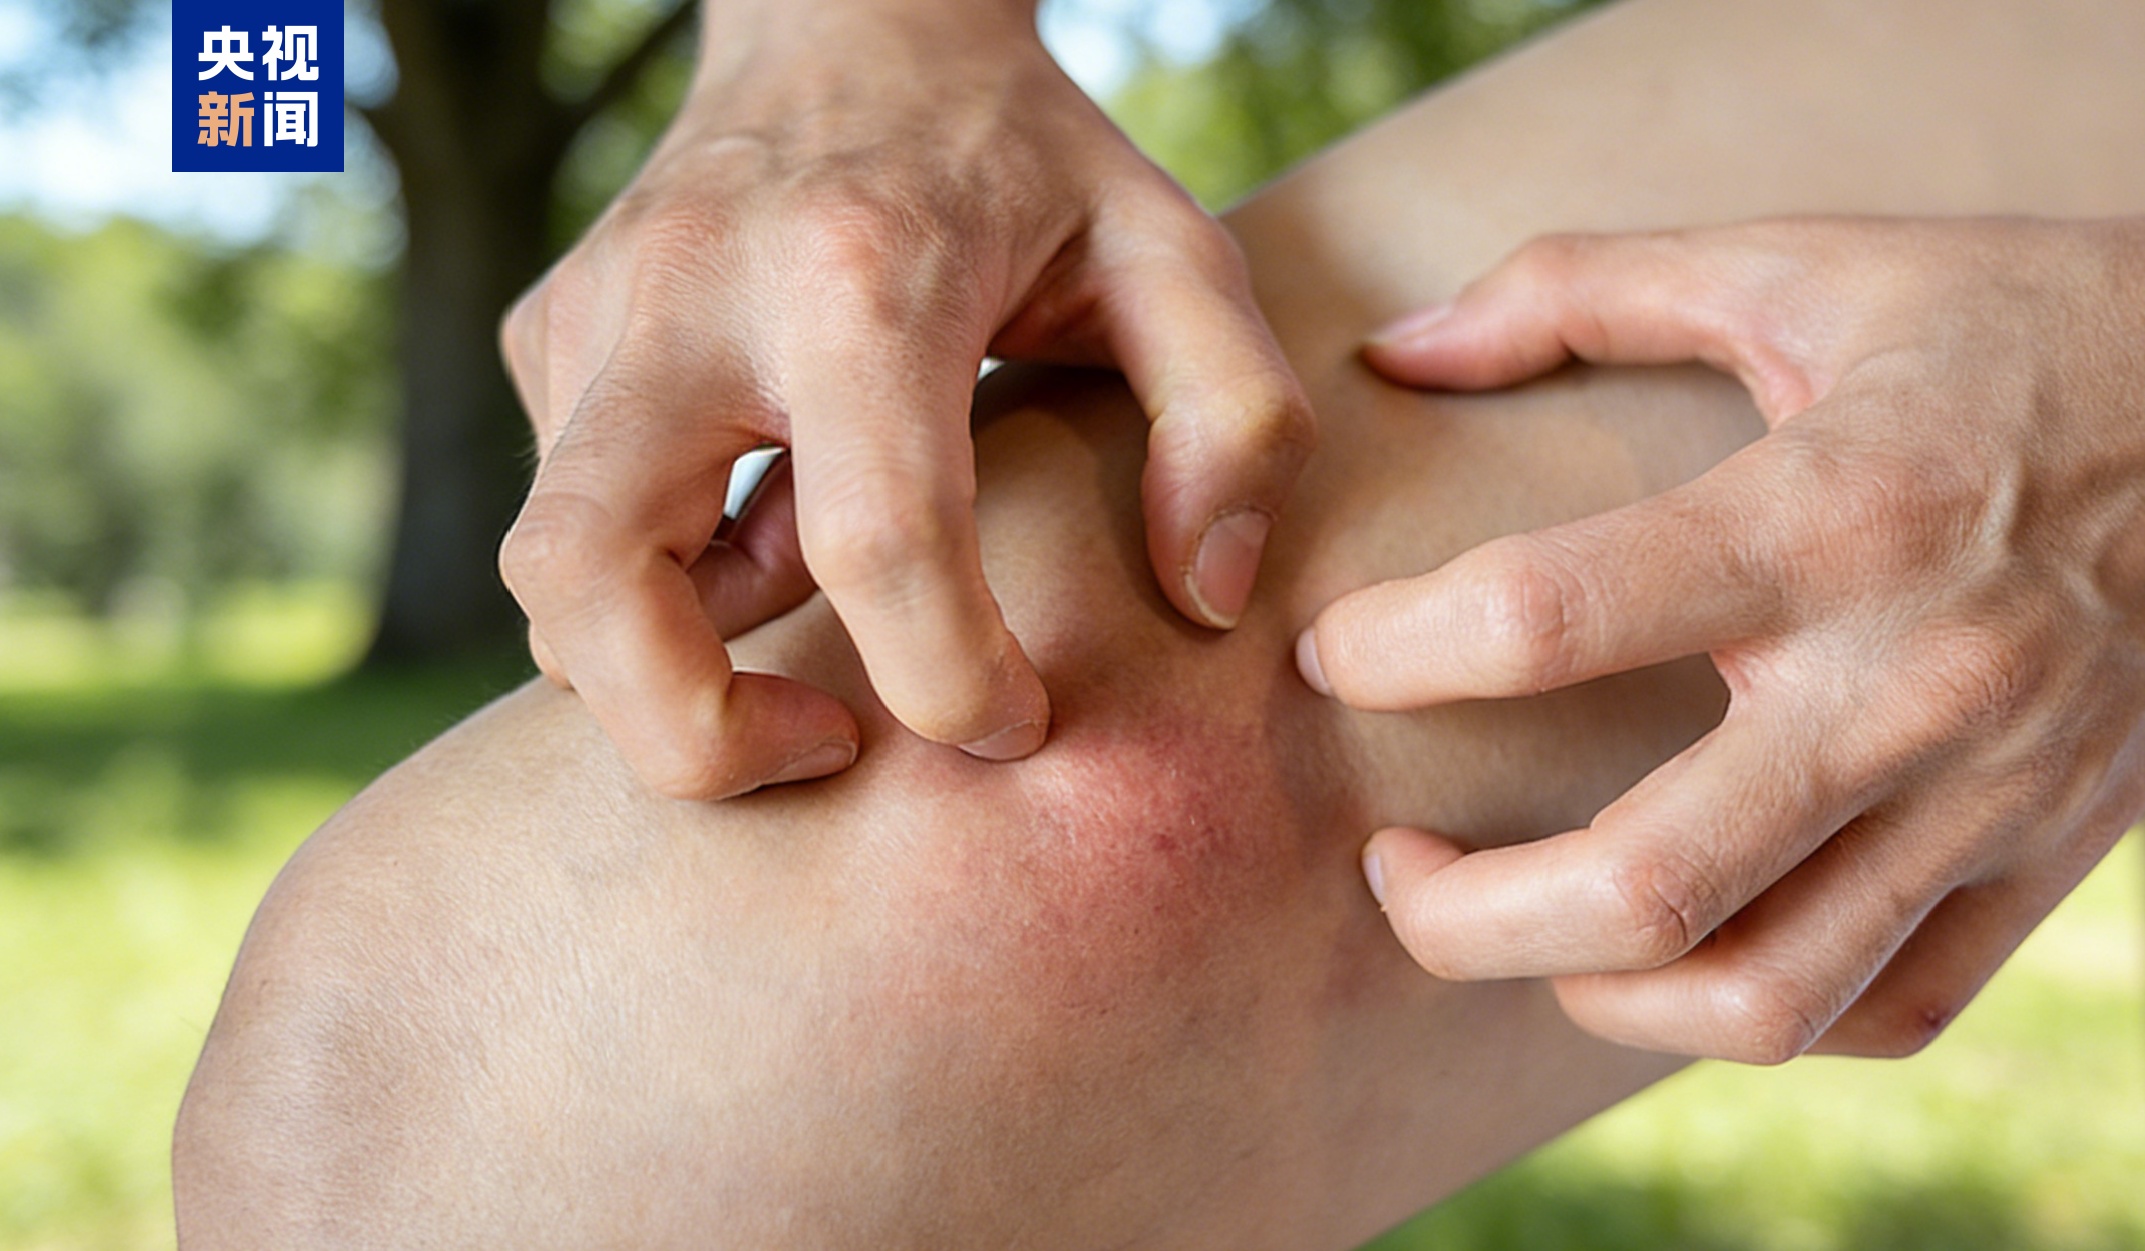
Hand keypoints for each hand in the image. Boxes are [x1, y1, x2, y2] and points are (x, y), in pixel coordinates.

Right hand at [499, 0, 1312, 798]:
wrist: (848, 18)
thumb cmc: (1023, 158)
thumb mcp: (1172, 254)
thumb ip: (1234, 418)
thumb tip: (1204, 598)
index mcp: (864, 277)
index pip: (878, 538)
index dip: (950, 680)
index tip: (1011, 722)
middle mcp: (691, 293)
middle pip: (586, 576)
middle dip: (690, 733)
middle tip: (821, 748)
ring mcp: (595, 313)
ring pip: (548, 573)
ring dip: (664, 667)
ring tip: (806, 639)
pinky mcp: (553, 338)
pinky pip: (574, 519)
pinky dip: (658, 583)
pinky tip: (768, 533)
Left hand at [1300, 217, 2144, 1061]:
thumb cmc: (2015, 327)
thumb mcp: (1807, 263)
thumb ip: (1583, 285)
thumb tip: (1394, 346)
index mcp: (1833, 516)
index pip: (1552, 616)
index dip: (1398, 650)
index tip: (1337, 653)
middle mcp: (1909, 683)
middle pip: (1642, 885)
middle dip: (1457, 914)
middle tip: (1387, 864)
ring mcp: (1988, 798)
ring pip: (1759, 997)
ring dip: (1588, 994)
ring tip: (1510, 925)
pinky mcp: (2045, 861)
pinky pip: (1880, 1009)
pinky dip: (1750, 1010)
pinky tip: (1677, 943)